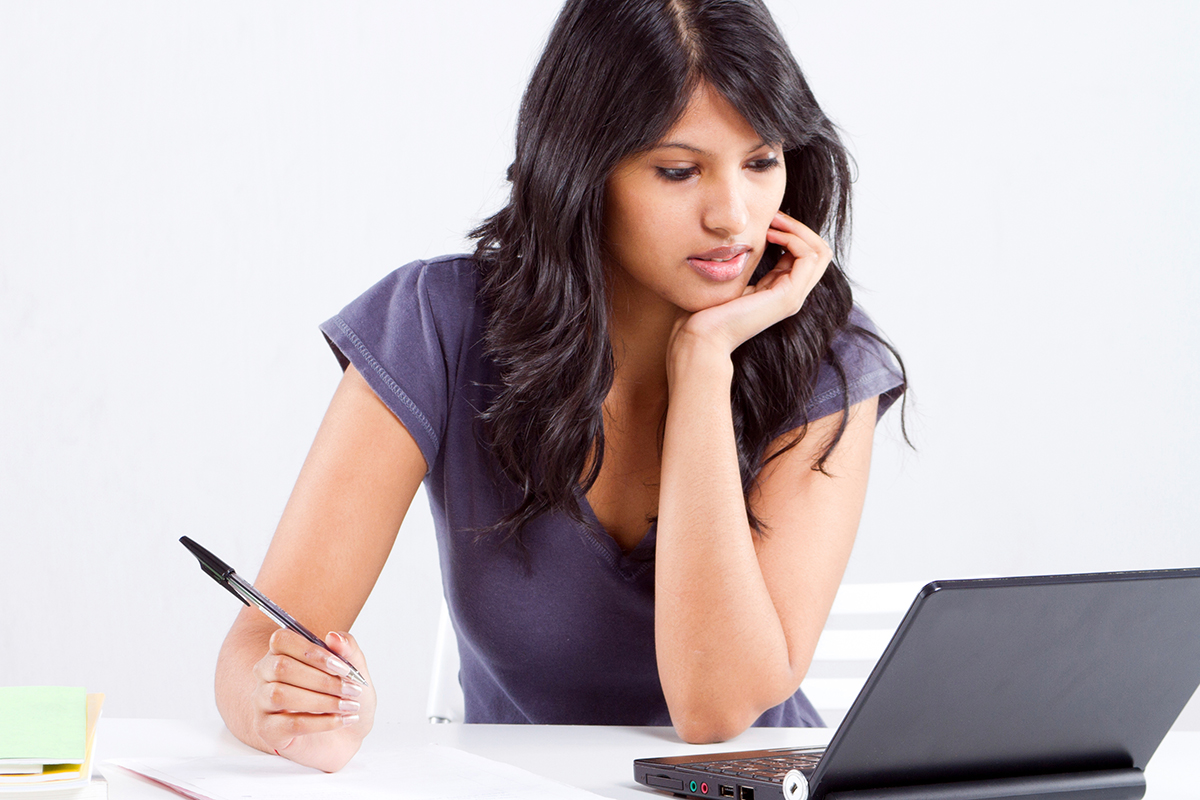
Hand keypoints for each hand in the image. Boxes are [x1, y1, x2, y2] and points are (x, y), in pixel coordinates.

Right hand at [249, 629, 375, 771]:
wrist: (347, 734)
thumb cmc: (344, 696)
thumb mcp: (354, 669)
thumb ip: (347, 649)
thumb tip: (334, 637)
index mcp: (283, 652)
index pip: (281, 640)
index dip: (312, 651)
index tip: (343, 667)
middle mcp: (266, 676)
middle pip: (281, 667)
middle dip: (322, 679)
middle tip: (352, 689)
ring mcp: (263, 704)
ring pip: (281, 695)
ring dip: (322, 700)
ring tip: (348, 705)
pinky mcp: (268, 730)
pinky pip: (290, 724)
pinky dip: (321, 722)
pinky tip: (341, 720)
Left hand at [670, 211, 831, 359]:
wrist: (702, 336)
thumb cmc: (707, 310)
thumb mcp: (732, 279)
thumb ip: (746, 263)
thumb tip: (746, 239)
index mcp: (780, 290)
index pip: (804, 254)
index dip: (791, 231)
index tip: (767, 219)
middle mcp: (792, 295)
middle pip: (819, 251)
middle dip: (799, 227)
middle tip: (774, 215)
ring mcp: (793, 298)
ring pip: (820, 252)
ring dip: (798, 230)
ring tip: (772, 222)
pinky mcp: (788, 297)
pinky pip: (809, 258)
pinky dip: (793, 239)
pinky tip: (769, 234)